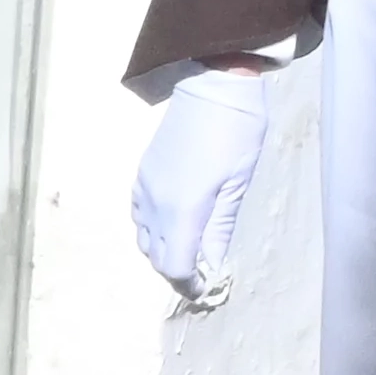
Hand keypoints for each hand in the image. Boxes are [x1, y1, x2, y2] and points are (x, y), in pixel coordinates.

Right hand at [133, 69, 272, 300]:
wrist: (214, 87)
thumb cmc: (237, 133)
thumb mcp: (237, 184)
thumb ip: (220, 229)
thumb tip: (212, 266)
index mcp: (181, 210)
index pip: (174, 265)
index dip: (188, 282)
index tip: (205, 286)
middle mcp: (154, 204)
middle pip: (156, 255)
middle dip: (176, 269)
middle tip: (201, 271)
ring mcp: (143, 188)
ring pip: (143, 237)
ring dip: (162, 249)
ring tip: (189, 248)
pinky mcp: (141, 174)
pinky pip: (138, 214)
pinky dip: (151, 228)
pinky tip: (172, 223)